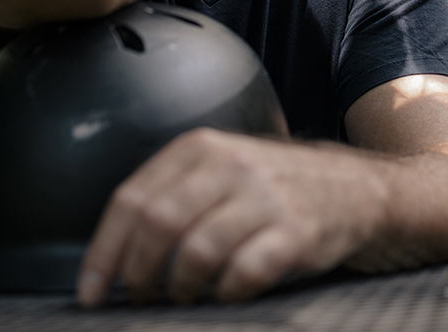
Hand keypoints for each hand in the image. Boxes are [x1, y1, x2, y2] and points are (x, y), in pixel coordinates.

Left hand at [76, 128, 387, 305]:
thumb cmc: (275, 188)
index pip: (131, 199)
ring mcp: (264, 197)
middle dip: (137, 274)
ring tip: (184, 297)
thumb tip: (116, 252)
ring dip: (181, 288)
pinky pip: (243, 273)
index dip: (104, 252)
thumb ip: (174, 193)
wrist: (356, 189)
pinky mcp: (295, 232)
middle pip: (157, 225)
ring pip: (196, 252)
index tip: (91, 292)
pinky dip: (226, 293)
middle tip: (139, 297)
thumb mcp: (221, 169)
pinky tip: (227, 294)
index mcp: (200, 148)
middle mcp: (229, 165)